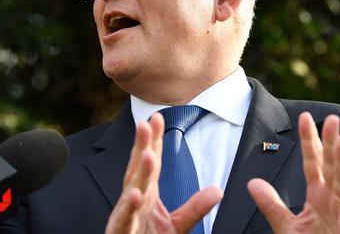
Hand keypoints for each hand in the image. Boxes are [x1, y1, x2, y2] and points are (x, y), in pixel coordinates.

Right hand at [105, 112, 222, 233]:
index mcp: (146, 194)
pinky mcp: (121, 232)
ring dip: (138, 173)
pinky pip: (124, 219)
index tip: (157, 117)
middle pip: (138, 169)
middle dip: (141, 146)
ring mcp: (126, 216)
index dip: (154, 140)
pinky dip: (129, 207)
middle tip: (146, 123)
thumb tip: (217, 190)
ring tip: (148, 154)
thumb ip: (195, 208)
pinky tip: (135, 194)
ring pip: (131, 191)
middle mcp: (134, 201)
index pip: (151, 163)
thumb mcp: (178, 225)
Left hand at [247, 112, 339, 233]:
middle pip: (332, 167)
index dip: (309, 141)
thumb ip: (271, 204)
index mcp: (319, 196)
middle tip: (332, 118)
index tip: (304, 118)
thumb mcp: (287, 227)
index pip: (313, 163)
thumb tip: (253, 183)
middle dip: (331, 143)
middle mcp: (334, 201)